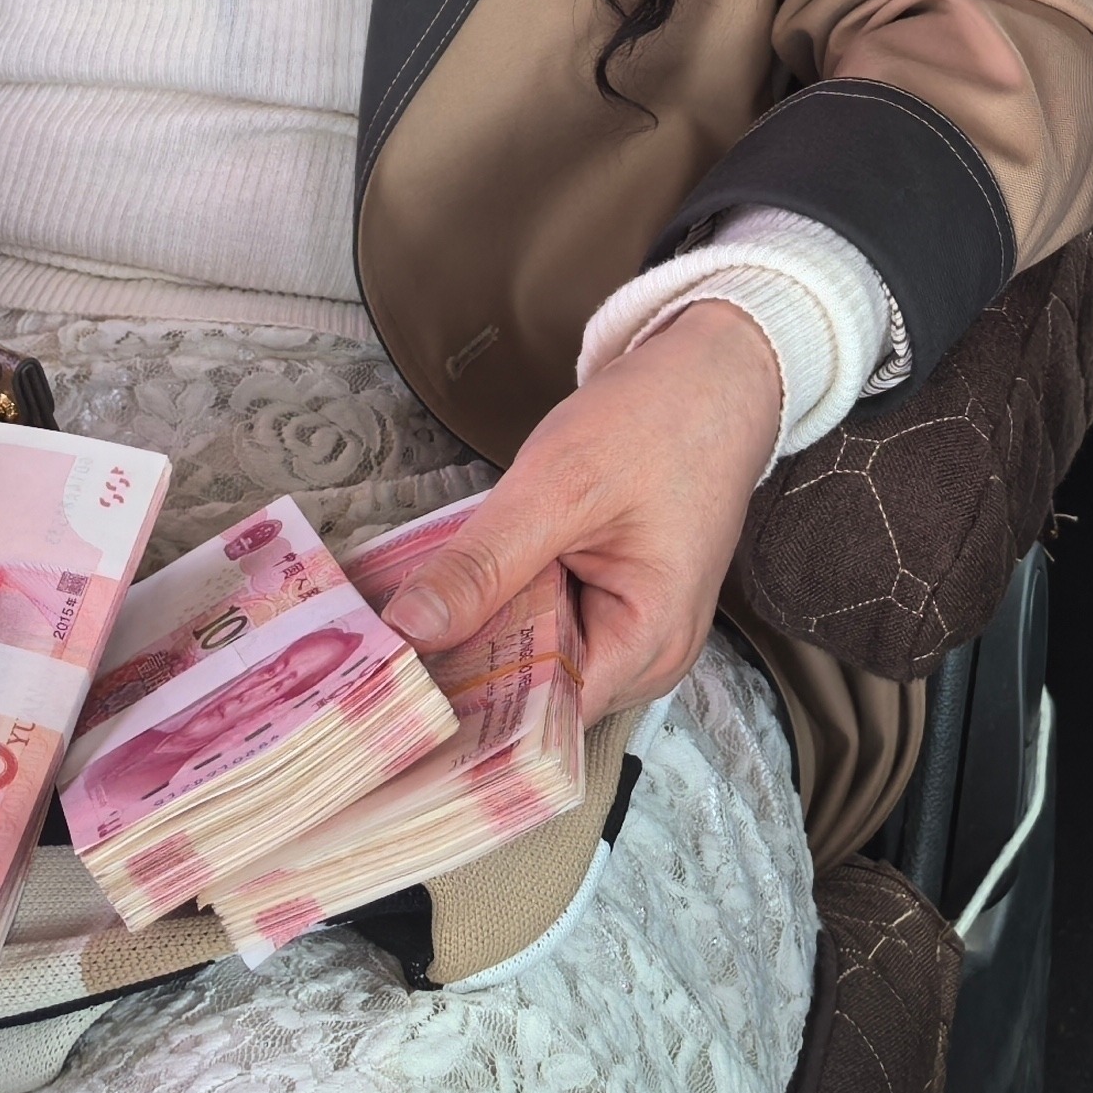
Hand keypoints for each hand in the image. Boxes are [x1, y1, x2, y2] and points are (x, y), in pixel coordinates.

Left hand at [375, 300, 781, 720]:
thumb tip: (408, 628)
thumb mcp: (559, 483)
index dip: (467, 710)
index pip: (544, 717)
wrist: (712, 376)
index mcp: (651, 642)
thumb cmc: (655, 422)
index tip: (390, 697)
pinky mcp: (617, 606)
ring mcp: (635, 634)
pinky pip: (550, 630)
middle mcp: (650, 658)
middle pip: (538, 697)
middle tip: (379, 655)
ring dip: (482, 639)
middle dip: (465, 675)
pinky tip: (460, 595)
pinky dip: (506, 612)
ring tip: (411, 624)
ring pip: (537, 663)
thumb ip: (484, 563)